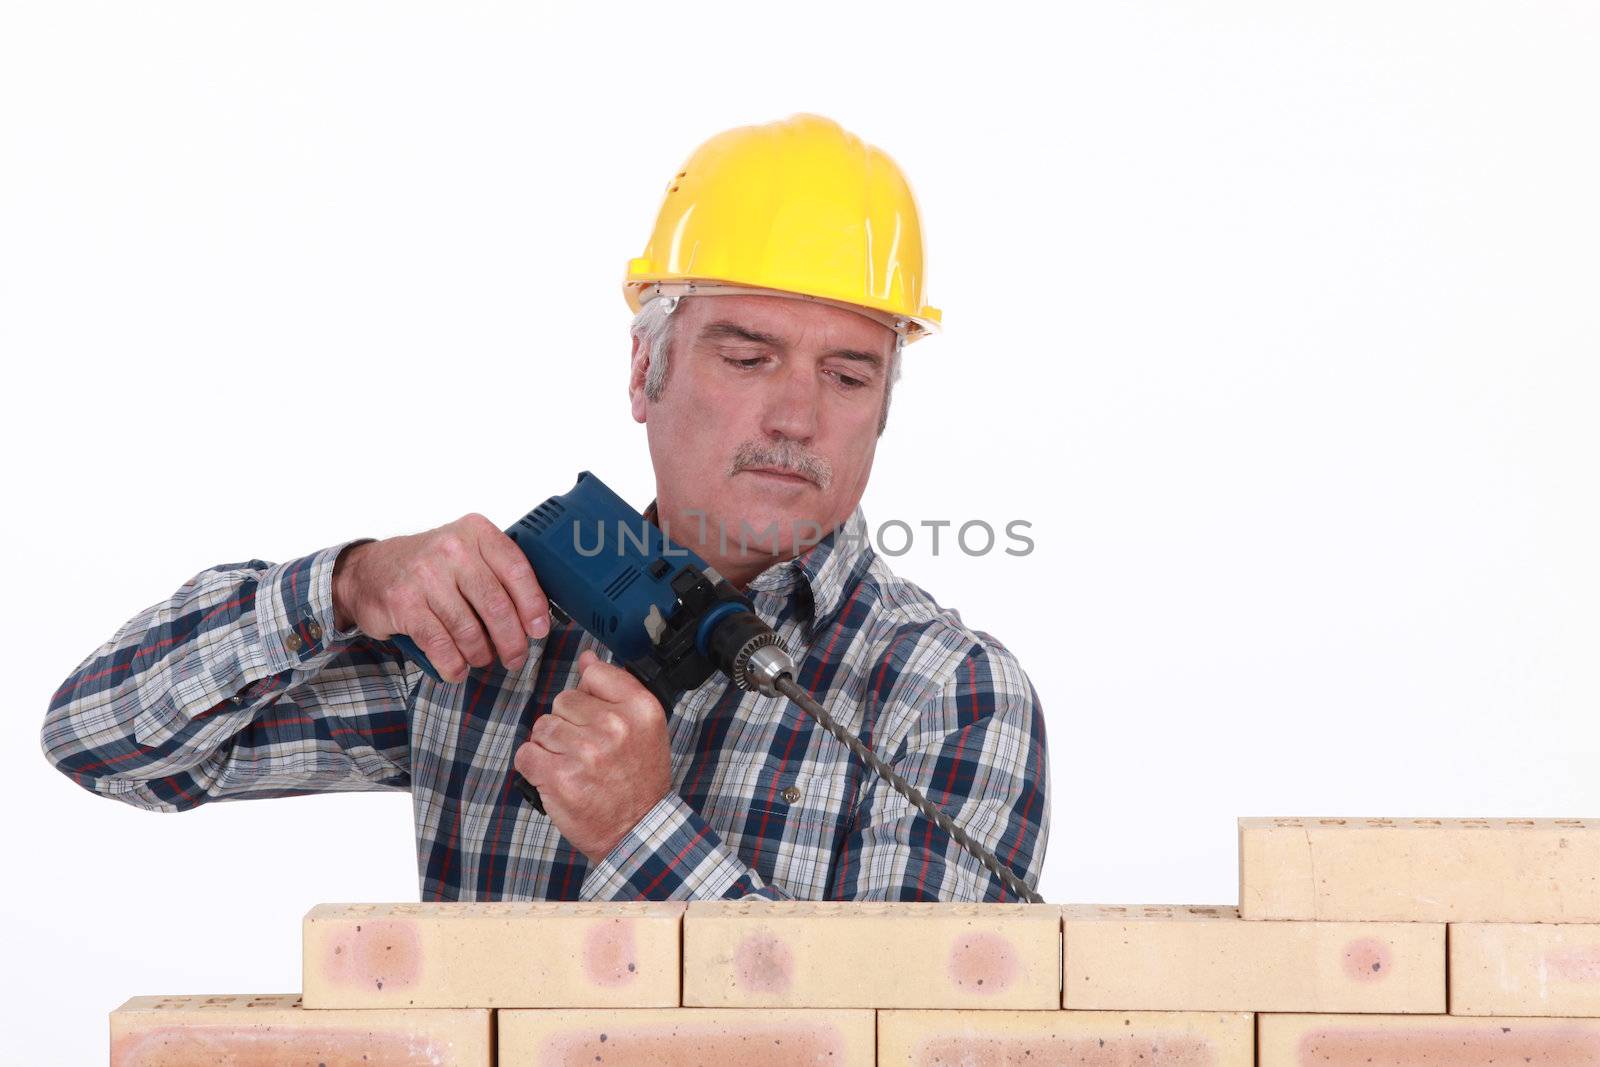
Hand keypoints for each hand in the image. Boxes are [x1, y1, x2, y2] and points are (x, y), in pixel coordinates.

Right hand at [331, 514, 549, 682]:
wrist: (368, 570)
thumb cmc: (429, 567)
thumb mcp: (467, 554)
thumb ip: (499, 573)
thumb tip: (536, 616)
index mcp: (476, 532)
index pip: (517, 570)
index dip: (533, 606)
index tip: (539, 630)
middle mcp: (452, 548)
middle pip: (496, 605)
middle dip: (511, 640)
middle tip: (515, 657)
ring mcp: (425, 575)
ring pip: (469, 629)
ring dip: (481, 654)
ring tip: (483, 659)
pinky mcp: (404, 603)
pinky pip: (440, 644)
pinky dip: (453, 664)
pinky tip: (458, 669)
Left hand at [514, 649, 672, 861]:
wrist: (637, 831)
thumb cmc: (639, 781)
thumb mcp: (645, 728)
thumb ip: (617, 689)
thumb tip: (587, 658)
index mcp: (639, 708)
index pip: (594, 673)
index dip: (589, 696)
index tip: (595, 716)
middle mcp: (614, 726)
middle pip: (563, 700)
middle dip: (568, 723)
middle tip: (589, 751)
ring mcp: (585, 751)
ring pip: (542, 727)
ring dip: (551, 747)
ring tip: (575, 767)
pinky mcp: (558, 777)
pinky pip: (526, 753)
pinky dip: (534, 766)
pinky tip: (556, 778)